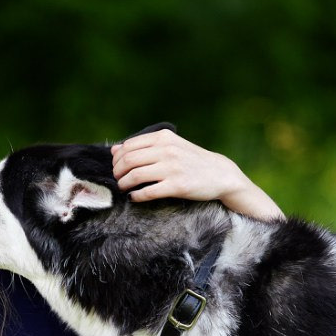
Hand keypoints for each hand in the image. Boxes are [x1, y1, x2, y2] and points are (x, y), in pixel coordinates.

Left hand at [111, 129, 283, 220]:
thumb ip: (144, 146)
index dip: (117, 159)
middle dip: (117, 172)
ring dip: (123, 184)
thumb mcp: (171, 146)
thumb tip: (115, 149)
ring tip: (124, 188)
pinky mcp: (177, 186)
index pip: (128, 146)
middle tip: (118, 180)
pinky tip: (135, 197)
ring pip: (135, 176)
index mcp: (164, 138)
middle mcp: (167, 150)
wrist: (220, 174)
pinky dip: (136, 196)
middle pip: (128, 161)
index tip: (117, 168)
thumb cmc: (192, 160)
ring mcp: (172, 168)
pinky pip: (148, 192)